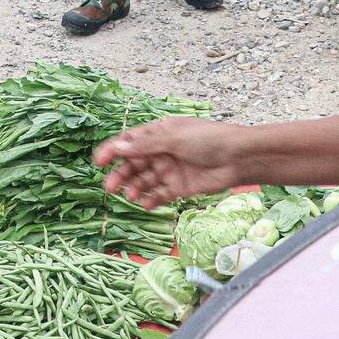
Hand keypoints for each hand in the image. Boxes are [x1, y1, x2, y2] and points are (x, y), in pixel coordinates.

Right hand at [94, 117, 247, 209]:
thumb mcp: (174, 138)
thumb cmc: (208, 139)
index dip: (113, 150)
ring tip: (131, 196)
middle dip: (121, 174)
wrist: (240, 158)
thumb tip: (118, 147)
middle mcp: (162, 151)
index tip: (99, 161)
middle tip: (110, 187)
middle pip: (135, 163)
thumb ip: (146, 145)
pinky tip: (146, 204)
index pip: (130, 142)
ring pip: (146, 180)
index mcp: (159, 133)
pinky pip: (161, 194)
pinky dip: (152, 199)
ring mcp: (171, 170)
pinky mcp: (181, 187)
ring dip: (135, 188)